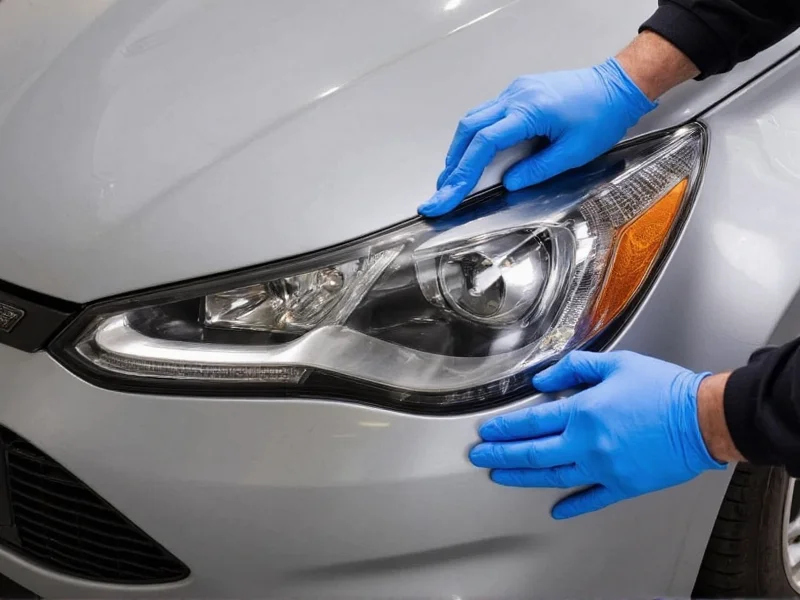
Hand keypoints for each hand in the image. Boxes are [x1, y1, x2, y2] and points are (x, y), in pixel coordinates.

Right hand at [418, 58, 655, 216]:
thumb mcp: (574, 152)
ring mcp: (515, 92)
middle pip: (469, 129)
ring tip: (452, 177)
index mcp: (529, 111)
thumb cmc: (602, 114)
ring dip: (459, 150)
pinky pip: (486, 115)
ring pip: (473, 120)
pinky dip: (474, 137)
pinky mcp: (518, 94)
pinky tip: (471, 154)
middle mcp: (516, 96)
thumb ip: (538, 169)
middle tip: (443, 191)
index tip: (449, 193)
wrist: (617, 86)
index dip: (463, 171)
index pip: (484, 143)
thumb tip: (509, 183)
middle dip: (453, 163)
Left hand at [469, 351, 725, 518]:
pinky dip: (572, 505)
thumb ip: (573, 369)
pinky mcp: (623, 485)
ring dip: (522, 477)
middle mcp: (588, 444)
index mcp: (583, 412)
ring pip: (553, 476)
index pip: (531, 422)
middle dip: (501, 455)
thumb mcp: (616, 364)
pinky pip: (592, 499)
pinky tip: (556, 510)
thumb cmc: (664, 390)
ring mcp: (604, 469)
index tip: (487, 431)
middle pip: (533, 453)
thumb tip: (543, 380)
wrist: (703, 419)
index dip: (504, 428)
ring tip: (501, 476)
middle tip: (480, 457)